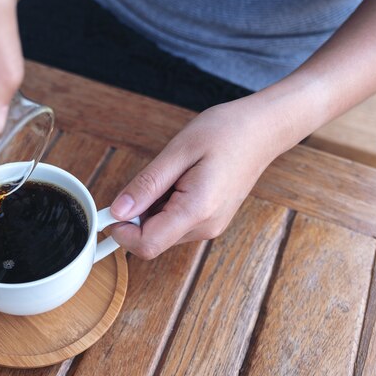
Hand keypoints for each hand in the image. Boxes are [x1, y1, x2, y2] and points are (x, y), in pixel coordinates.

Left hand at [109, 99, 284, 259]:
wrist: (263, 130)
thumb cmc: (226, 132)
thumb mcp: (179, 151)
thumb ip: (147, 185)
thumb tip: (118, 211)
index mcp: (197, 210)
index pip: (146, 245)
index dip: (121, 231)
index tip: (112, 208)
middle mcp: (205, 227)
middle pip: (152, 241)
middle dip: (137, 216)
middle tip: (150, 179)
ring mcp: (210, 227)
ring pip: (162, 233)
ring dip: (152, 210)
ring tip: (172, 176)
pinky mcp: (210, 221)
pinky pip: (175, 224)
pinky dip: (165, 207)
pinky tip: (179, 181)